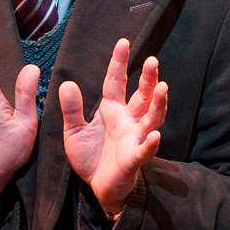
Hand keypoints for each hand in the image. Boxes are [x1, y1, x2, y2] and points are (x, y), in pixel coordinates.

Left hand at [60, 38, 167, 215]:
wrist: (98, 186)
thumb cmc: (91, 156)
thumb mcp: (73, 131)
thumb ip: (71, 110)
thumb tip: (67, 83)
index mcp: (111, 111)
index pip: (116, 82)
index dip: (119, 63)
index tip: (122, 42)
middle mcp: (127, 121)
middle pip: (141, 96)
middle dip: (147, 79)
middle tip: (152, 60)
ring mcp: (134, 139)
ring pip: (151, 118)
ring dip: (158, 104)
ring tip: (163, 87)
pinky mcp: (134, 159)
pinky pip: (144, 150)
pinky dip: (150, 143)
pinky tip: (155, 134)